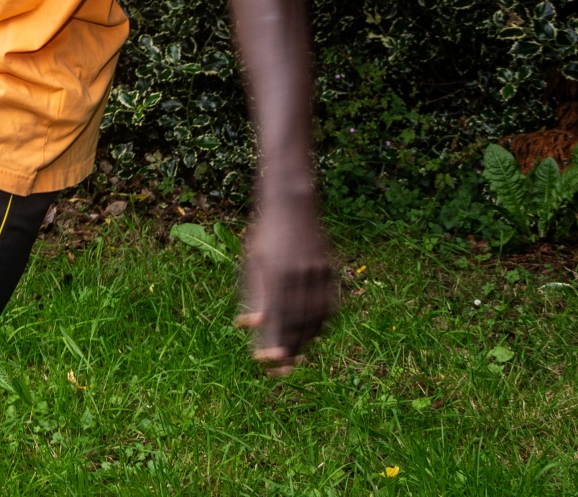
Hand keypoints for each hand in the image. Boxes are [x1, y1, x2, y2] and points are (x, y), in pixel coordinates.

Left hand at [234, 208, 336, 374]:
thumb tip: (248, 325)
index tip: (267, 362)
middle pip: (298, 321)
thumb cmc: (264, 236)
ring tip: (295, 358)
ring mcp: (318, 272)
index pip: (277, 316)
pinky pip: (328, 305)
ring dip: (305, 340)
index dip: (273, 341)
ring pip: (315, 316)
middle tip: (280, 370)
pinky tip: (312, 335)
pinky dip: (320, 324)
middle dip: (289, 348)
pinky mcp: (329, 270)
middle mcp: (300, 275)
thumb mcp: (252, 262)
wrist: (292, 206)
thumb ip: (253, 294)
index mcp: (276, 272)